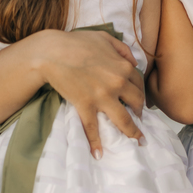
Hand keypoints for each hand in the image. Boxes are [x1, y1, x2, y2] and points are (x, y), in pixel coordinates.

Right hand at [31, 29, 146, 157]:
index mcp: (124, 67)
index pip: (139, 84)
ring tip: (136, 141)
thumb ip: (122, 49)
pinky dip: (96, 143)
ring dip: (132, 132)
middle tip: (139, 120)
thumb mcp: (104, 38)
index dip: (141, 94)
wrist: (52, 52)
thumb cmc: (76, 42)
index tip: (139, 101)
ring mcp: (102, 97)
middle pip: (136, 103)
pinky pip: (93, 128)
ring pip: (123, 120)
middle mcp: (118, 83)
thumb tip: (134, 61)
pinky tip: (99, 154)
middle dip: (139, 113)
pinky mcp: (86, 106)